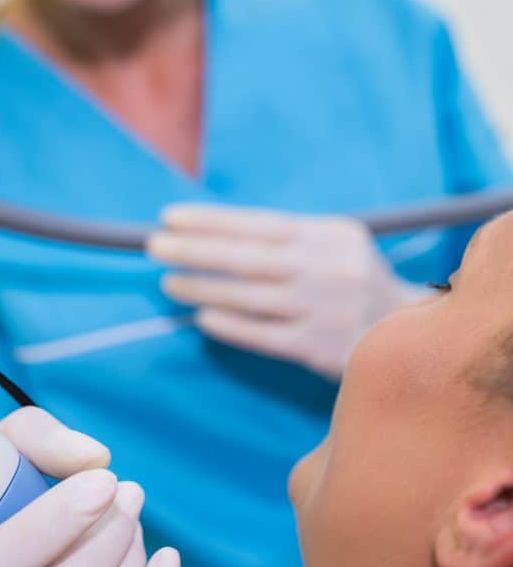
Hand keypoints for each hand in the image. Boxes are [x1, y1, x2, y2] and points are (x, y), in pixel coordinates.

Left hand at [148, 204, 425, 379]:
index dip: (212, 220)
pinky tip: (201, 318)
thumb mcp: (336, 244)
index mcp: (329, 235)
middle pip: (248, 257)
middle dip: (195, 250)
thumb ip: (289, 238)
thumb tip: (216, 232)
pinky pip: (263, 335)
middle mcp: (327, 268)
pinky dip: (230, 325)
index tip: (170, 217)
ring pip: (250, 296)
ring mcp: (324, 309)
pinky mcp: (320, 349)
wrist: (413, 332)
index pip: (259, 222)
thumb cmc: (355, 282)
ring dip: (203, 288)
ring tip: (168, 282)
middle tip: (154, 246)